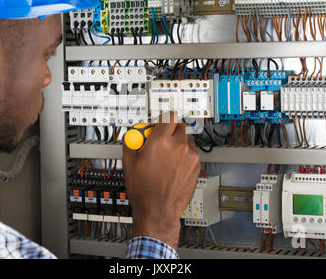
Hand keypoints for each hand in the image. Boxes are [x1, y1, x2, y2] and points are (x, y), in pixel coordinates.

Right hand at [122, 112, 200, 249]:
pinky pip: (192, 152)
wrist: (158, 209)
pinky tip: (174, 166)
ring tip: (167, 156)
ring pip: (187, 139)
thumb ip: (131, 142)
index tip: (159, 122)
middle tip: (162, 139)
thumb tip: (132, 134)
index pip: (168, 116)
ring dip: (178, 142)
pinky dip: (185, 155)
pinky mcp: (196, 165)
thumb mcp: (129, 162)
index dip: (163, 118)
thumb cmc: (144, 190)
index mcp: (160, 141)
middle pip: (179, 125)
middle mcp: (178, 145)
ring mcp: (190, 155)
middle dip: (170, 129)